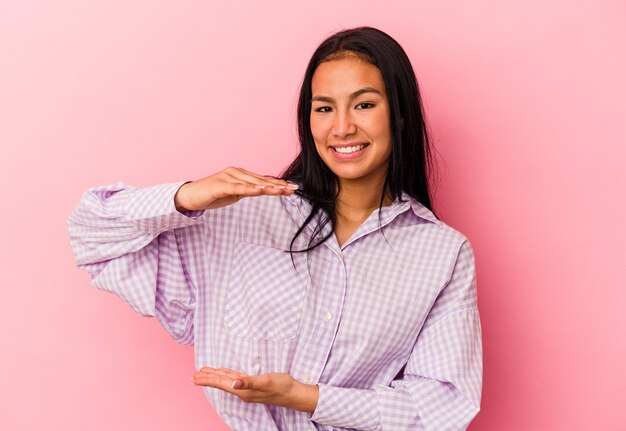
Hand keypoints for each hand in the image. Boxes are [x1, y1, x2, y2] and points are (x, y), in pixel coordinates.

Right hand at [174, 167, 298, 211]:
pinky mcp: (220, 185)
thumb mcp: (234, 193)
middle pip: (260, 180)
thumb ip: (248, 191)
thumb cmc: (212, 194)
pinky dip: (249, 189)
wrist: (189, 196)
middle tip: (293, 189)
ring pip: (252, 183)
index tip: (292, 188)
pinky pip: (237, 187)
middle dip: (278, 185)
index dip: (278, 184)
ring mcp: (228, 177)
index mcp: (240, 174)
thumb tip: (263, 190)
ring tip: (282, 190)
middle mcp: (236, 172)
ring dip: (268, 187)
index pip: (262, 180)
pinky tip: (260, 191)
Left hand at [192, 367, 318, 413]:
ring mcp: (247, 388)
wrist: (292, 393)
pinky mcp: (253, 384)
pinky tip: (225, 375)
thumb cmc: (280, 386)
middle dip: (207, 379)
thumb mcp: (265, 381)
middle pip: (221, 383)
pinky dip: (226, 375)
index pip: (221, 383)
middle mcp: (242, 390)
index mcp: (242, 390)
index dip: (207, 380)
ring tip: (204, 374)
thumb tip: (233, 383)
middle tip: (193, 376)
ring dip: (215, 377)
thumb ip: (248, 382)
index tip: (195, 377)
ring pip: (227, 380)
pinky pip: (235, 379)